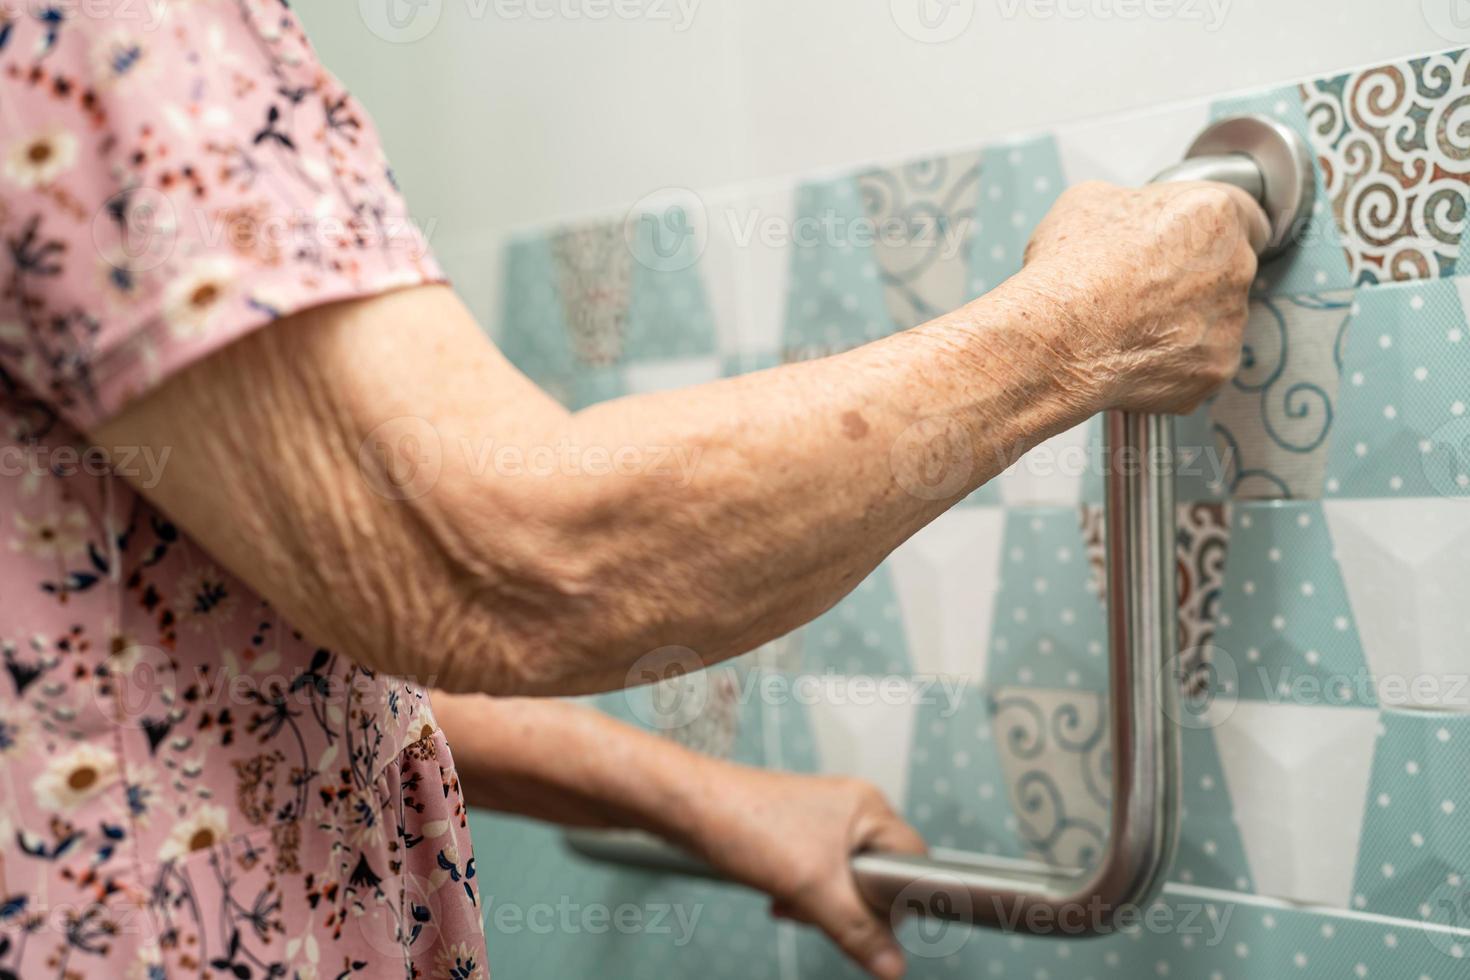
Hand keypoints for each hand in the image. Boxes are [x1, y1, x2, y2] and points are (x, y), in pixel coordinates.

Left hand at [682, 767, 925, 979]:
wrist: (687, 808)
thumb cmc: (743, 822)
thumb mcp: (811, 888)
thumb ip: (857, 930)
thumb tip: (892, 966)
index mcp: (869, 808)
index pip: (914, 863)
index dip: (897, 899)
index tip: (872, 921)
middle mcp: (852, 810)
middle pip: (879, 878)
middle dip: (851, 906)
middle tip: (822, 908)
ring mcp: (825, 822)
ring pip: (847, 883)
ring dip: (821, 904)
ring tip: (793, 900)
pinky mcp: (800, 836)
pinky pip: (820, 878)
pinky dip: (803, 895)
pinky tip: (781, 897)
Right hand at [1013, 179, 1268, 414]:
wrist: (1058, 338)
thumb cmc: (1070, 268)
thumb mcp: (1087, 202)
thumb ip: (1131, 206)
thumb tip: (1130, 222)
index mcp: (1212, 213)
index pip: (1244, 216)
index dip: (1211, 231)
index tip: (1190, 244)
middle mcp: (1236, 265)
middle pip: (1229, 269)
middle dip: (1195, 278)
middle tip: (1146, 288)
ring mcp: (1230, 321)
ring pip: (1216, 319)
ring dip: (1185, 321)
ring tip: (1132, 326)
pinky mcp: (1217, 368)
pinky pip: (1202, 362)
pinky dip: (1175, 362)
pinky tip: (1135, 355)